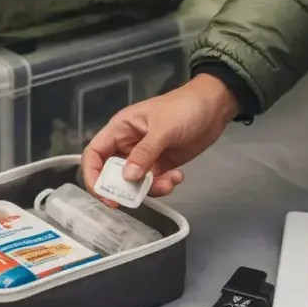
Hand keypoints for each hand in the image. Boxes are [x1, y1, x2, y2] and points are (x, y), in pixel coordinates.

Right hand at [81, 73, 240, 197]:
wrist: (214, 107)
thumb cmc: (184, 109)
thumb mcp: (163, 128)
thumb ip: (145, 153)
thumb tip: (127, 178)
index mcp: (120, 129)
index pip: (94, 153)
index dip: (92, 174)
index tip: (104, 193)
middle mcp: (127, 144)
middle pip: (111, 173)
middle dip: (123, 188)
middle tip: (135, 199)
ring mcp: (144, 156)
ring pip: (134, 182)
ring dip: (149, 188)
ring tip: (169, 182)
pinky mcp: (160, 165)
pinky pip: (153, 182)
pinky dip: (164, 185)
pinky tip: (178, 176)